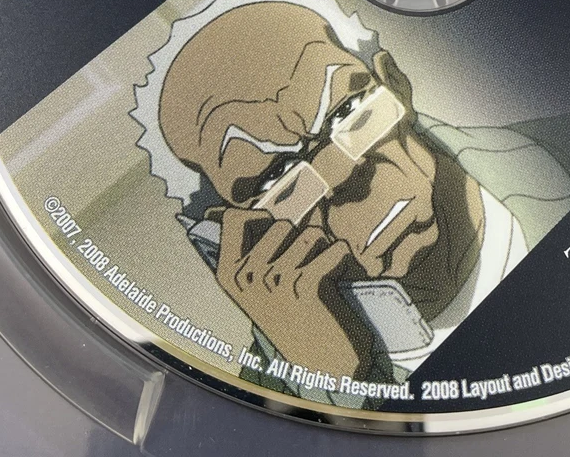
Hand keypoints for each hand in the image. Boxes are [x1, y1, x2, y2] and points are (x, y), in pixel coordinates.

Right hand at [216, 208, 373, 378]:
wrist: (320, 366)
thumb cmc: (294, 318)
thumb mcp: (264, 285)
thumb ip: (260, 247)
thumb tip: (268, 204)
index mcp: (228, 275)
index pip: (233, 218)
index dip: (259, 216)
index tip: (274, 232)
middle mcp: (246, 276)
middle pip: (281, 223)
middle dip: (300, 237)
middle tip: (304, 268)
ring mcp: (273, 280)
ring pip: (311, 233)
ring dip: (323, 250)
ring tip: (319, 277)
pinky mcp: (305, 285)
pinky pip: (333, 248)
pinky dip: (342, 258)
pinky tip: (335, 278)